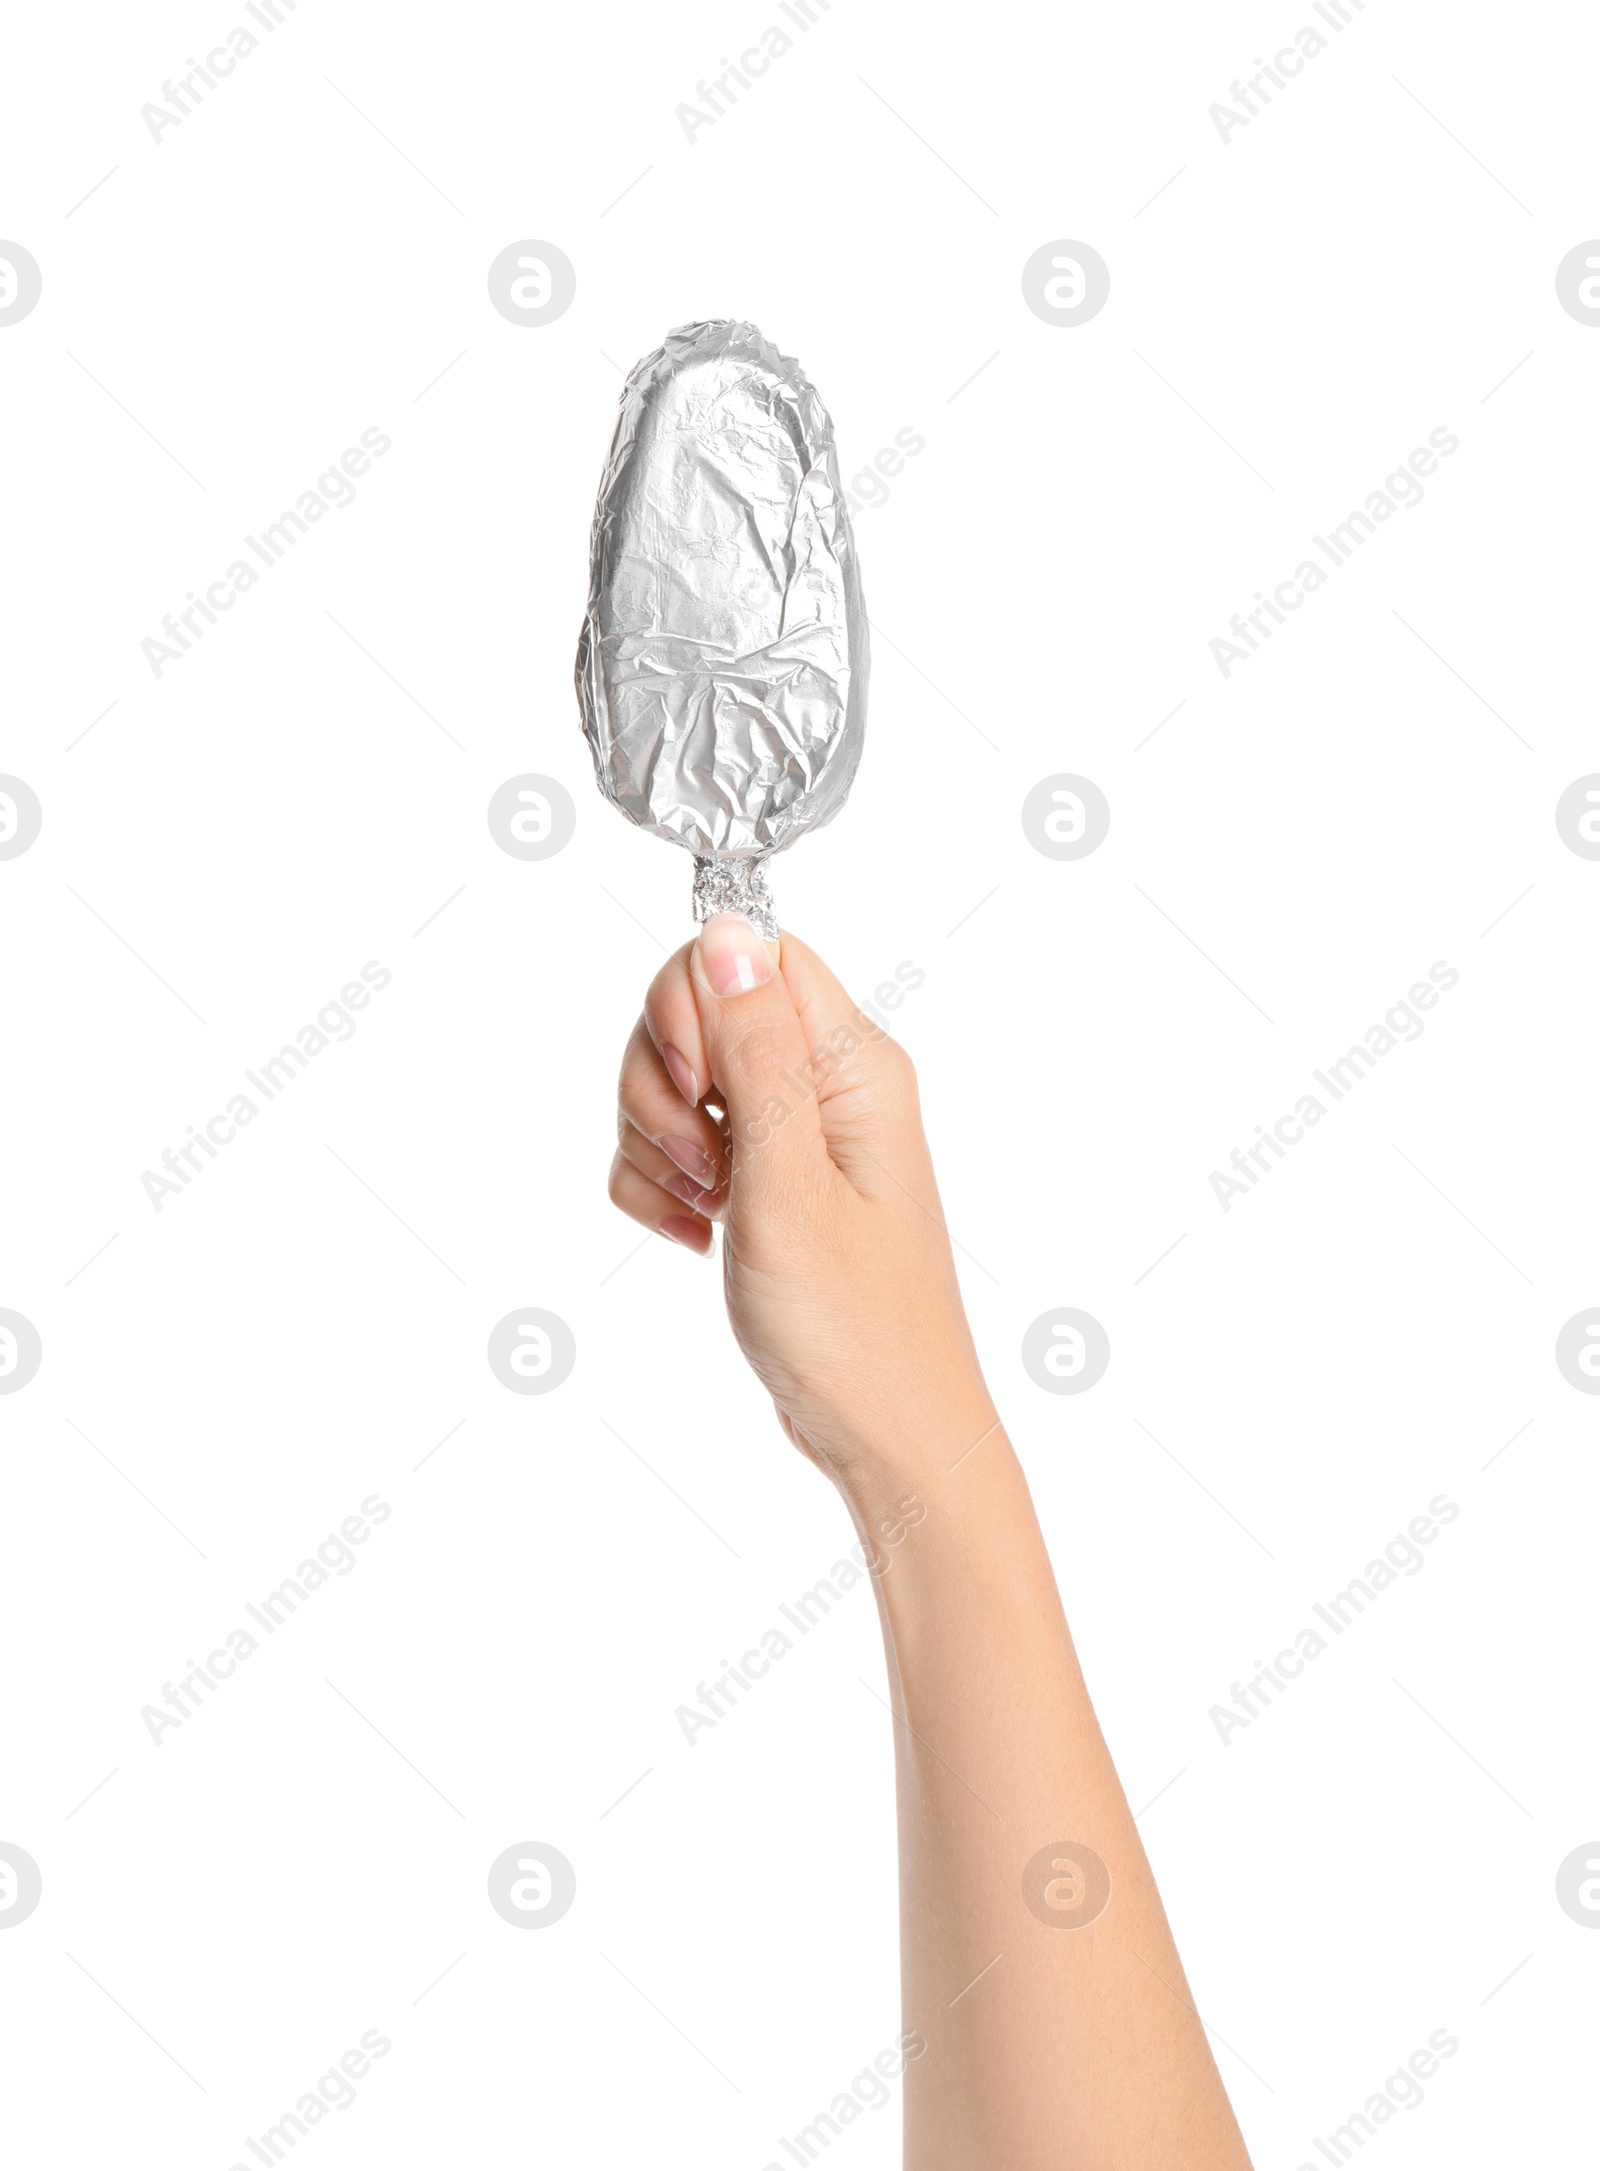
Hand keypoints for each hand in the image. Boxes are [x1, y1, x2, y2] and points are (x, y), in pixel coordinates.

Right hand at [609, 914, 996, 1496]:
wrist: (885, 1435)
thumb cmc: (856, 1327)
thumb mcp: (790, 1184)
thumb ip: (755, 1053)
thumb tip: (729, 928)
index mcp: (853, 1064)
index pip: (751, 952)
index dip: (693, 1005)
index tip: (696, 1089)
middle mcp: (825, 1084)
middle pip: (696, 1012)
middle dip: (660, 1087)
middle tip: (703, 1166)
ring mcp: (790, 1134)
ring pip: (673, 1084)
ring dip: (654, 1145)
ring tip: (702, 1211)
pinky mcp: (761, 1182)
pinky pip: (675, 1149)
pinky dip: (659, 1189)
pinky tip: (690, 1238)